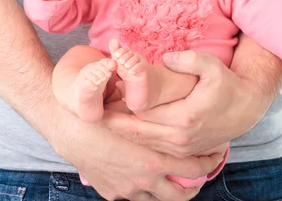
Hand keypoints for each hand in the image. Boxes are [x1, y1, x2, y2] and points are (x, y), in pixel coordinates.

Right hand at [51, 110, 223, 200]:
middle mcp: (142, 180)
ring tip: (176, 179)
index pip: (193, 168)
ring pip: (158, 200)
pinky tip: (146, 177)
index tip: (215, 154)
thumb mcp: (130, 109)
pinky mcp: (111, 193)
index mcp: (151, 160)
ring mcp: (126, 190)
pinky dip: (145, 190)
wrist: (65, 128)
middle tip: (201, 174)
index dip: (208, 161)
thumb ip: (157, 110)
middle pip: (180, 194)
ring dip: (170, 190)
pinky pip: (135, 197)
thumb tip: (180, 92)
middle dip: (195, 186)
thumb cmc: (99, 113)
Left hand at [102, 50, 261, 157]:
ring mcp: (180, 148)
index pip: (141, 113)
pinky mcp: (182, 152)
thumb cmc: (227, 85)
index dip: (120, 104)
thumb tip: (166, 58)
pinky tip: (124, 127)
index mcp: (183, 118)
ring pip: (142, 143)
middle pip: (136, 132)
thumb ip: (188, 60)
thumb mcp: (212, 67)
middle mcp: (179, 138)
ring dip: (123, 132)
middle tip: (93, 111)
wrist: (246, 109)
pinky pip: (152, 147)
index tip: (103, 96)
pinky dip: (136, 139)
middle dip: (113, 122)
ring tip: (103, 118)